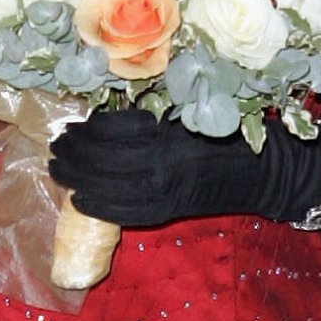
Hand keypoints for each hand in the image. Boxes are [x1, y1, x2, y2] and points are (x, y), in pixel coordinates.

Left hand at [49, 108, 320, 240]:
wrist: (265, 170)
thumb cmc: (229, 131)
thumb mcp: (191, 109)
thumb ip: (151, 111)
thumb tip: (103, 110)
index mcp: (167, 128)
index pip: (110, 130)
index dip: (84, 130)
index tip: (69, 126)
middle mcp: (161, 161)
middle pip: (100, 160)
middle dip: (71, 155)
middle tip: (56, 148)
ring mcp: (163, 190)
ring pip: (104, 188)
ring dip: (76, 180)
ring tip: (60, 170)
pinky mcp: (168, 211)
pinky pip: (122, 212)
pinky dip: (96, 206)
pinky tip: (80, 199)